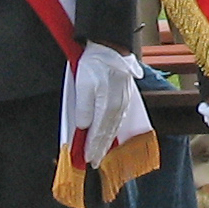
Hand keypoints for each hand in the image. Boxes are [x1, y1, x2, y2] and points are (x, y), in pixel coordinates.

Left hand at [75, 42, 140, 160]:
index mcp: (107, 105)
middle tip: (94, 162)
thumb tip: (84, 127)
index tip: (88, 160)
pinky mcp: (126, 95)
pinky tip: (111, 131)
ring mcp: (124, 101)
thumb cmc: (95, 63)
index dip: (93, 147)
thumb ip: (84, 108)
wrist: (110, 45)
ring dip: (108, 140)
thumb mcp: (82, 84)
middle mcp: (118, 106)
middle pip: (108, 132)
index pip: (98, 132)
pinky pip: (119, 118)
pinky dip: (114, 128)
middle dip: (101, 148)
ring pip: (115, 126)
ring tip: (102, 151)